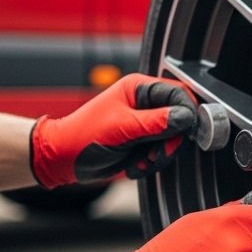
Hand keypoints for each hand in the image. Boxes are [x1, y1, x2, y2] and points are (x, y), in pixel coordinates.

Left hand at [30, 74, 196, 187]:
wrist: (63, 159)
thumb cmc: (83, 136)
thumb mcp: (122, 128)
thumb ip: (156, 122)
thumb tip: (186, 117)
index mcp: (139, 89)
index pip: (179, 93)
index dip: (187, 112)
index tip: (187, 131)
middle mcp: (145, 104)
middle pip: (181, 118)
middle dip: (171, 140)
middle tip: (156, 151)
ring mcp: (145, 124)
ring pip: (174, 139)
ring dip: (160, 155)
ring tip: (141, 159)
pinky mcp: (144, 142)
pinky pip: (162, 152)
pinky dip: (152, 162)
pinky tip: (135, 163)